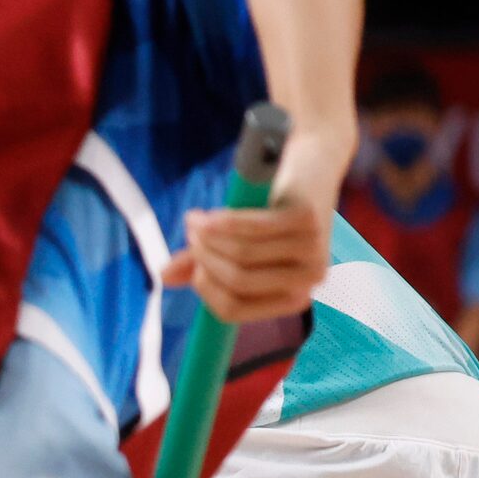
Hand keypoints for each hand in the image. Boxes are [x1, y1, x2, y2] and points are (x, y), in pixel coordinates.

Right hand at [159, 128, 348, 324]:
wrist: (311, 168)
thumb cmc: (272, 212)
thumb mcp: (238, 245)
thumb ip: (205, 264)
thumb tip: (165, 277)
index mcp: (292, 297)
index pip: (233, 309)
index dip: (204, 289)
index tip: (192, 265)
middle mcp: (308, 278)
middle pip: (237, 281)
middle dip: (203, 258)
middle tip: (190, 235)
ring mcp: (312, 249)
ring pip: (242, 255)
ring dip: (208, 237)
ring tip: (194, 221)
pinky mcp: (308, 220)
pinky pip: (253, 228)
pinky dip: (223, 222)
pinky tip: (206, 216)